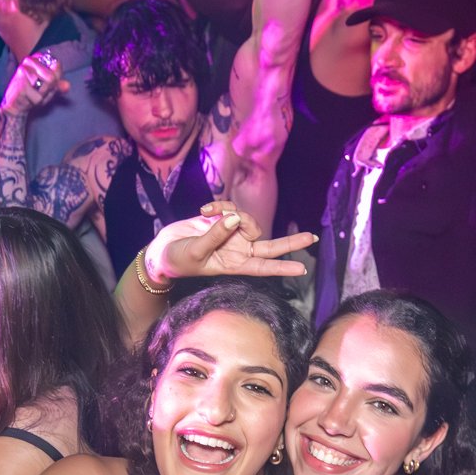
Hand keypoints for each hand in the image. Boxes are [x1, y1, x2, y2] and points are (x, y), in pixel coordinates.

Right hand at [1, 48, 70, 114]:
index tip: (48, 84)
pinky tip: (28, 99)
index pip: (57, 64)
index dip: (57, 78)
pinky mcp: (21, 83)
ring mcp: (23, 70)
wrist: (15, 105)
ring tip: (34, 95)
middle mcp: (29, 60)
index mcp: (37, 58)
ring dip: (43, 95)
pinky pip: (38, 97)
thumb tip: (67, 86)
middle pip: (53, 76)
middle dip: (49, 89)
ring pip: (47, 85)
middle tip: (39, 92)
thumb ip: (58, 85)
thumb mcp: (48, 88)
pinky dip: (36, 102)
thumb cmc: (32, 94)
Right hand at [143, 201, 313, 283]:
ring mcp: (232, 234)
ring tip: (209, 214)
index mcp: (234, 264)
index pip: (264, 267)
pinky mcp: (223, 220)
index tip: (302, 269)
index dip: (283, 267)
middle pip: (270, 245)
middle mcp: (238, 249)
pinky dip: (219, 205)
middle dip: (291, 241)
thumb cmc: (178, 260)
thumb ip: (215, 234)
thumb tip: (234, 218)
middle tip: (312, 237)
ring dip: (233, 212)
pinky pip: (230, 207)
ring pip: (247, 219)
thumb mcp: (196, 251)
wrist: (163, 250)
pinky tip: (203, 210)